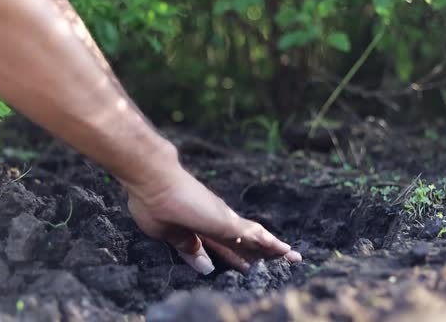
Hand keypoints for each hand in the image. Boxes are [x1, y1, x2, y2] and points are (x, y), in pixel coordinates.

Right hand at [124, 164, 301, 274]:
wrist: (152, 177)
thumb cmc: (151, 201)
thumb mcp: (169, 233)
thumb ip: (188, 248)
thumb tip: (206, 267)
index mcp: (201, 228)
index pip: (225, 248)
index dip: (238, 258)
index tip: (250, 268)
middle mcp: (217, 221)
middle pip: (246, 243)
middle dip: (263, 255)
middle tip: (285, 260)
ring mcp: (223, 219)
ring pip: (256, 239)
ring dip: (274, 250)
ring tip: (293, 256)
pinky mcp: (226, 221)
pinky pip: (254, 236)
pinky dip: (270, 244)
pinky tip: (283, 250)